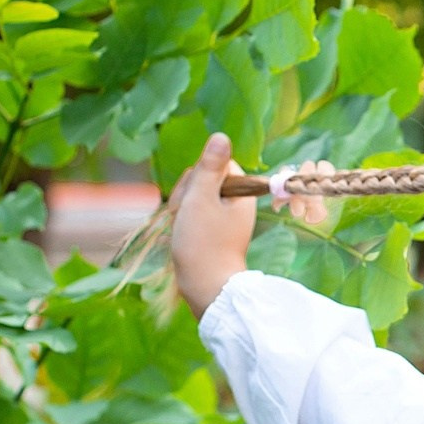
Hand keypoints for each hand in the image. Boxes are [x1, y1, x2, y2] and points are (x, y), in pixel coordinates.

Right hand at [169, 135, 253, 316]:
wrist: (204, 287)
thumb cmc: (203, 242)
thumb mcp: (202, 198)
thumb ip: (210, 166)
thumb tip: (222, 136)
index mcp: (242, 194)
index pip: (219, 164)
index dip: (201, 174)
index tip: (196, 193)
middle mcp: (236, 205)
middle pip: (205, 180)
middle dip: (189, 193)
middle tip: (187, 214)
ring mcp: (224, 220)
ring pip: (195, 197)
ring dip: (183, 208)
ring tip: (184, 227)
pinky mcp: (212, 233)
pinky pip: (193, 215)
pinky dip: (184, 221)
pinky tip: (182, 234)